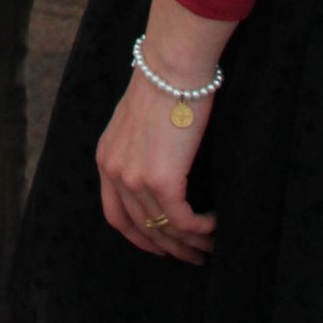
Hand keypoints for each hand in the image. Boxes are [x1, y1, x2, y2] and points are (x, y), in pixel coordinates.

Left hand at [95, 69, 215, 266]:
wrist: (171, 67)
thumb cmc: (162, 84)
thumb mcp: (136, 120)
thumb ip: (138, 149)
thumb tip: (159, 170)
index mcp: (107, 158)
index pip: (115, 215)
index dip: (139, 237)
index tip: (160, 246)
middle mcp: (115, 172)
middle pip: (141, 228)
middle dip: (168, 247)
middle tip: (192, 255)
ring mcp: (136, 178)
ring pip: (164, 228)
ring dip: (190, 243)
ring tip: (210, 246)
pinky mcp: (162, 180)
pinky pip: (183, 221)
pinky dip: (201, 229)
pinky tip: (215, 225)